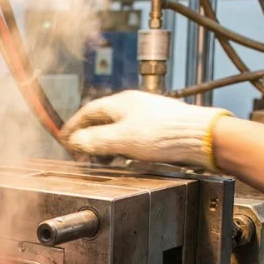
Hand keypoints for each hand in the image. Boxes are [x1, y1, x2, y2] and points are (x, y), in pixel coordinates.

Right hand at [61, 90, 231, 169]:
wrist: (199, 138)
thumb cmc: (164, 134)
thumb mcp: (121, 139)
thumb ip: (94, 141)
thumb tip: (74, 141)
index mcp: (121, 102)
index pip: (87, 112)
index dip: (73, 126)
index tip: (63, 138)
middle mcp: (133, 105)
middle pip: (101, 120)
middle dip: (88, 137)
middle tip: (80, 153)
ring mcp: (146, 116)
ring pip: (116, 129)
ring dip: (104, 144)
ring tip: (99, 160)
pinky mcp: (157, 128)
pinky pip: (130, 136)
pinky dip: (120, 147)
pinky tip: (122, 159)